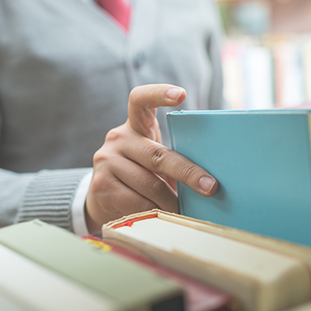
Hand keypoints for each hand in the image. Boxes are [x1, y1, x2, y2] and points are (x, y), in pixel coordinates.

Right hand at [85, 84, 217, 233]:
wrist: (100, 199)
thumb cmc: (139, 175)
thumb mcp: (152, 159)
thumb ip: (171, 158)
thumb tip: (209, 179)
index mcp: (135, 126)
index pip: (141, 100)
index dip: (160, 94)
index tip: (182, 95)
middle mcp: (118, 138)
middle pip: (158, 156)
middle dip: (188, 174)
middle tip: (210, 187)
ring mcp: (106, 161)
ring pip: (150, 185)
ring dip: (171, 202)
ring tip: (183, 211)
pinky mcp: (101, 185)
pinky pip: (137, 203)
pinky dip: (156, 213)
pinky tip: (162, 216)